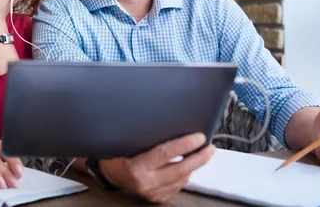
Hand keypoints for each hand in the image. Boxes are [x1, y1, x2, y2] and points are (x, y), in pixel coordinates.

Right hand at [99, 133, 214, 202]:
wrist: (110, 173)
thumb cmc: (118, 152)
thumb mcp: (127, 141)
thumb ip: (146, 136)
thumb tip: (171, 122)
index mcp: (136, 166)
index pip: (165, 153)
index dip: (184, 144)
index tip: (199, 137)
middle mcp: (145, 182)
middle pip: (180, 170)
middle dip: (199, 158)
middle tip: (210, 147)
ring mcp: (152, 193)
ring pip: (181, 179)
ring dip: (194, 166)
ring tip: (202, 153)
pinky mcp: (157, 198)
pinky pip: (177, 186)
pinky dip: (185, 175)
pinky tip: (188, 165)